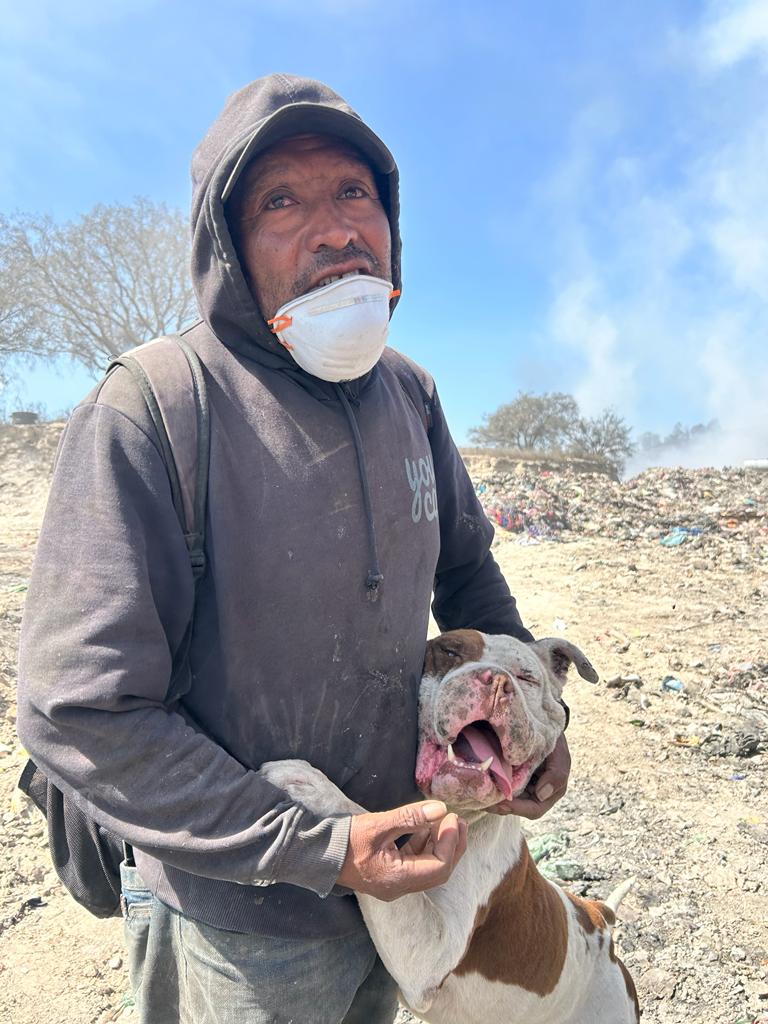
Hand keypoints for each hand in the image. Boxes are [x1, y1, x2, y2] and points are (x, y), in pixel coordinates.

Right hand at [336, 800, 466, 900]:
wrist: (316, 853)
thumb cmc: (345, 840)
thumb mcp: (378, 825)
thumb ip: (410, 817)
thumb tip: (440, 809)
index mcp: (397, 879)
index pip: (438, 866)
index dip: (450, 842)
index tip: (453, 818)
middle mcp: (399, 887)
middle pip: (437, 872)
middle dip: (452, 846)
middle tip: (459, 821)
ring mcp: (393, 883)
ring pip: (428, 868)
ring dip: (440, 846)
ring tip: (448, 822)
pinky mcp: (388, 875)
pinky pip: (415, 864)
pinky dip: (425, 846)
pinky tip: (427, 829)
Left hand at [488, 732, 570, 819]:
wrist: (545, 726)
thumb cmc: (554, 742)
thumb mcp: (560, 755)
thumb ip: (557, 774)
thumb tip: (541, 795)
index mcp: (549, 794)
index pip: (533, 810)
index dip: (517, 809)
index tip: (501, 801)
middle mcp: (534, 795)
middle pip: (516, 808)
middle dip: (499, 806)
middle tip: (482, 800)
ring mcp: (522, 787)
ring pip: (506, 799)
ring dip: (493, 798)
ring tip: (477, 793)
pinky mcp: (511, 777)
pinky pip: (501, 786)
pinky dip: (492, 786)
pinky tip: (480, 780)